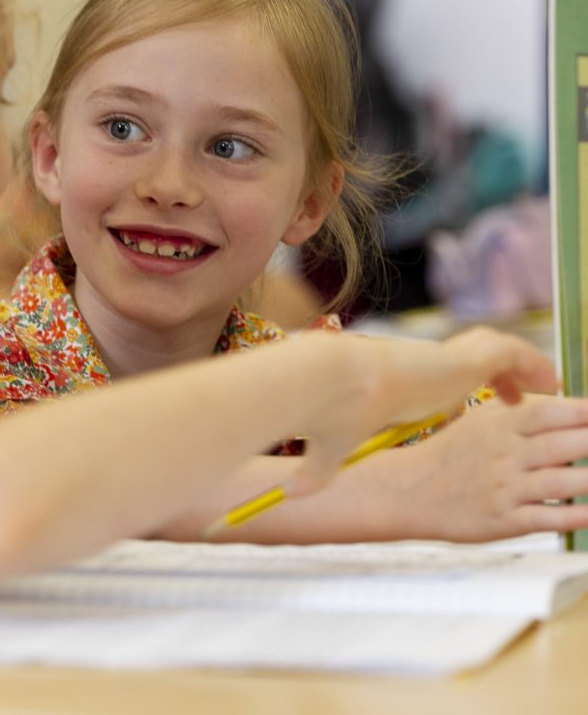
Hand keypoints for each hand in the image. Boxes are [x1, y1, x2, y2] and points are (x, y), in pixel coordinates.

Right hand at [294, 326, 558, 495]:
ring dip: (531, 368)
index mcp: (420, 378)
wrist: (344, 386)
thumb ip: (329, 465)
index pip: (458, 372)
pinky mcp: (468, 356)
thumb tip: (294, 495)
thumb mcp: (342, 442)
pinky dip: (532, 368)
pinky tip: (547, 389)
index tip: (505, 405)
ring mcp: (455, 356)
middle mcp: (440, 362)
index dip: (485, 385)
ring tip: (553, 390)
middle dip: (517, 373)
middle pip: (489, 356)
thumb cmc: (342, 410)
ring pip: (507, 352)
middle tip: (543, 394)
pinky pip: (513, 356)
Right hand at [390, 393, 587, 540]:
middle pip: (563, 445)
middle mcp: (505, 453)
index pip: (550, 412)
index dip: (584, 412)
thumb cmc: (452, 453)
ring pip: (562, 483)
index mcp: (500, 424)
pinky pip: (549, 518)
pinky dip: (577, 516)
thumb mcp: (481, 420)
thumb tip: (567, 404)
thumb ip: (521, 411)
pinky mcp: (505, 519)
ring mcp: (505, 487)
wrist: (411, 489)